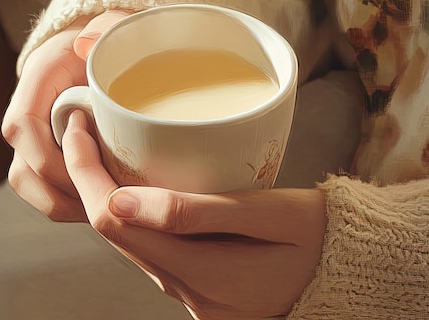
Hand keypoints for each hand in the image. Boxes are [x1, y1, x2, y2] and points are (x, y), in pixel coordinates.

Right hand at [2, 10, 131, 220]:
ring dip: (65, 204)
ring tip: (107, 207)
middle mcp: (30, 110)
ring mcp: (38, 135)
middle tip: (107, 200)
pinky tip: (106, 202)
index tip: (86, 165)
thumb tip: (85, 45)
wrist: (107, 42)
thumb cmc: (114, 34)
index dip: (48, 155)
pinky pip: (47, 188)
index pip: (22, 126)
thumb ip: (104, 27)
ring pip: (30, 185)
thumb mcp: (114, 23)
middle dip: (61, 192)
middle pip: (23, 169)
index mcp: (40, 78)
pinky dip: (71, 202)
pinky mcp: (51, 150)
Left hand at [61, 110, 326, 319]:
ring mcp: (195, 299)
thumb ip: (195, 212)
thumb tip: (119, 200)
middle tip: (89, 130)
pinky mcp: (202, 292)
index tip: (81, 128)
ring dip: (113, 199)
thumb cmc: (318, 235)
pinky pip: (156, 253)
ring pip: (133, 244)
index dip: (86, 173)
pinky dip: (140, 219)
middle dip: (91, 181)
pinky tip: (143, 189)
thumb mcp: (267, 214)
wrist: (347, 270)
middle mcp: (190, 296)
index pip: (114, 221)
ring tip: (109, 151)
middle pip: (116, 235)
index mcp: (204, 276)